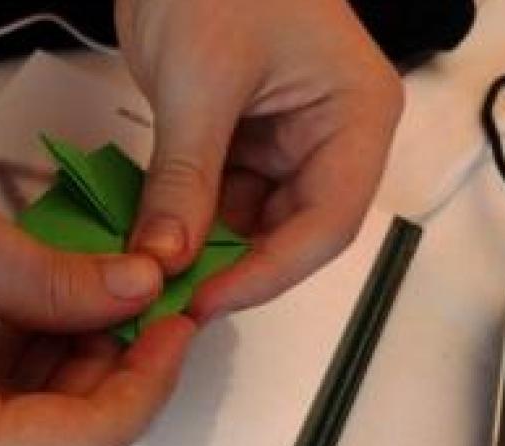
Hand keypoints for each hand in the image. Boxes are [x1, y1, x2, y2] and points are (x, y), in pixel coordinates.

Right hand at [0, 149, 193, 445]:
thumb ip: (63, 281)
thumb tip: (139, 292)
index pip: (85, 441)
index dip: (149, 378)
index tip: (180, 317)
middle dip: (105, 371)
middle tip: (138, 294)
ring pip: (8, 438)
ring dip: (56, 371)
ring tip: (84, 291)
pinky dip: (4, 378)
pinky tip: (24, 313)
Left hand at [115, 0, 402, 319]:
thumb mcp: (199, 83)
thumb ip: (184, 179)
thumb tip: (164, 262)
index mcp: (356, 117)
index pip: (326, 223)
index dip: (268, 273)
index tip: (206, 302)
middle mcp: (330, 138)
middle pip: (291, 232)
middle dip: (230, 266)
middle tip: (169, 301)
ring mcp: (284, 142)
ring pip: (248, 223)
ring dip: (201, 249)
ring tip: (151, 275)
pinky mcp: (241, 142)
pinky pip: (217, 199)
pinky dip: (184, 221)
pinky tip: (149, 239)